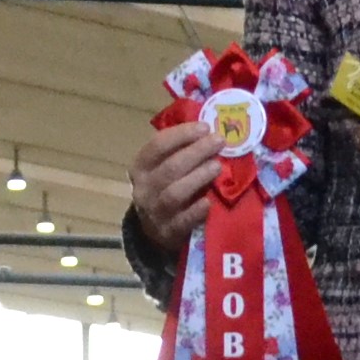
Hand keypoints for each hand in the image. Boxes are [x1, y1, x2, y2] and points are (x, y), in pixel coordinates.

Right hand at [127, 120, 222, 257]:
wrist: (156, 231)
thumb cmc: (165, 189)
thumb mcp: (162, 168)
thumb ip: (179, 151)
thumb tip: (208, 130)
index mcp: (140, 167)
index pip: (157, 146)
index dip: (181, 135)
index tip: (205, 127)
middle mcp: (144, 189)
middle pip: (170, 168)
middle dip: (196, 152)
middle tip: (219, 142)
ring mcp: (155, 212)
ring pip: (174, 193)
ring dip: (198, 177)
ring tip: (217, 166)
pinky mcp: (169, 233)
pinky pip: (182, 221)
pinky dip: (196, 211)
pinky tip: (209, 202)